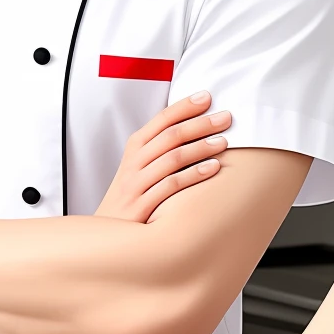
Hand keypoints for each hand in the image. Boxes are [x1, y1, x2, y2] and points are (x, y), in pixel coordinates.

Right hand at [95, 93, 230, 222]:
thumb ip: (160, 150)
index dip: (185, 106)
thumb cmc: (132, 200)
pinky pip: (171, 186)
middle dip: (200, 123)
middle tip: (226, 117)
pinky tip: (213, 168)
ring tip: (224, 141)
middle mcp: (134, 163)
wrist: (106, 237)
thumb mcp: (139, 170)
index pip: (161, 120)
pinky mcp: (142, 206)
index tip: (208, 96)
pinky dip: (193, 175)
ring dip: (200, 147)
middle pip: (170, 136)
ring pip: (171, 158)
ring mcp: (136, 184)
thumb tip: (193, 129)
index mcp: (135, 149)